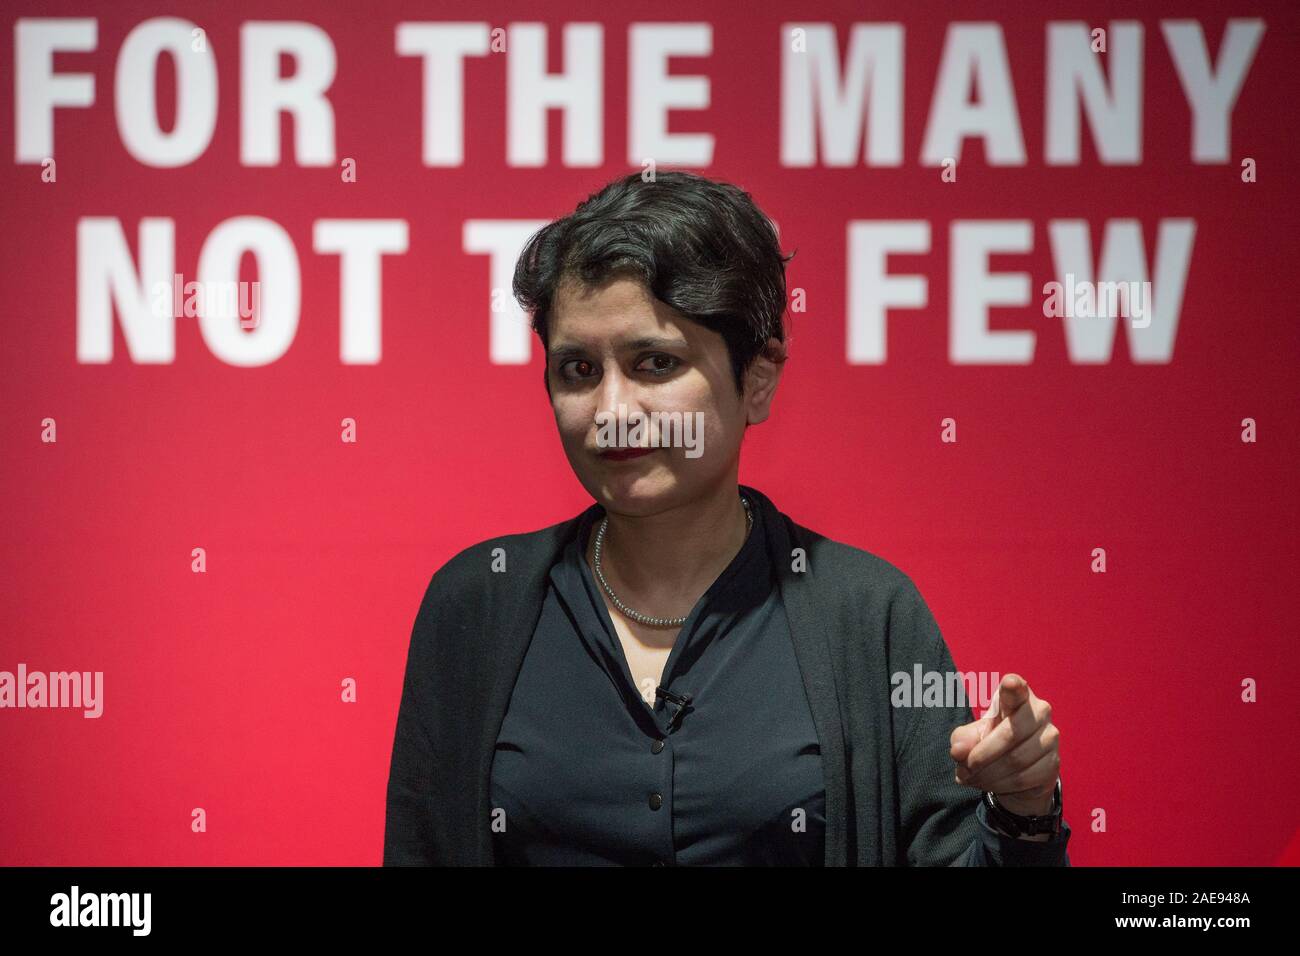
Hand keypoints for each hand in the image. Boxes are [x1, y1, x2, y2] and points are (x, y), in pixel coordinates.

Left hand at [949, 674, 1059, 818]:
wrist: (1017, 770)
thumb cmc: (991, 741)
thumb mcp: (971, 737)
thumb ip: (962, 739)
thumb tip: (958, 751)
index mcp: (1017, 696)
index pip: (1016, 689)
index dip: (1013, 686)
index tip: (1009, 683)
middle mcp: (1039, 712)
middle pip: (1010, 734)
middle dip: (981, 756)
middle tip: (964, 768)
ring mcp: (1050, 738)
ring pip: (1015, 760)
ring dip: (987, 774)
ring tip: (970, 778)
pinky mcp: (1053, 763)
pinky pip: (1023, 778)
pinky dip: (1000, 785)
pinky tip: (988, 784)